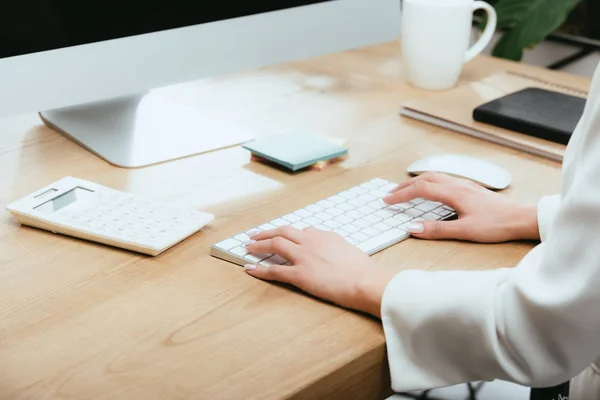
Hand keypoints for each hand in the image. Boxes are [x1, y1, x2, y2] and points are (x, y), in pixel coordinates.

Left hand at [244, 227, 396, 317]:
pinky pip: (274, 271)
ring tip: (248, 247)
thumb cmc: (363, 270)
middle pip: (282, 232)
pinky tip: (249, 269)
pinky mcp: (299, 275)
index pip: (302, 231)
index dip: (289, 235)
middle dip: (266, 232)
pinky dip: (259, 269)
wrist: (364, 281)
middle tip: (255, 235)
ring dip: (258, 245)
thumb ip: (336, 247)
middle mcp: (310, 242)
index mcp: (324, 236)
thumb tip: (332, 250)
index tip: (283, 238)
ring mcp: (303, 257)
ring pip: (274, 245)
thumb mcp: (349, 250)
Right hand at [383, 172, 538, 242]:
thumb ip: (437, 230)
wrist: (522, 217)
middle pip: (424, 179)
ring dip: (416, 182)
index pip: (419, 190)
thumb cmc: (498, 224)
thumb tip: (412, 227)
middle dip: (404, 185)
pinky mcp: (470, 189)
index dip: (401, 195)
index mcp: (453, 193)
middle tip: (390, 193)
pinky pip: (443, 179)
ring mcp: (464, 185)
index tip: (387, 200)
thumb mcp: (465, 231)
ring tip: (405, 189)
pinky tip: (431, 190)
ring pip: (434, 177)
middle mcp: (457, 185)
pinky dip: (429, 182)